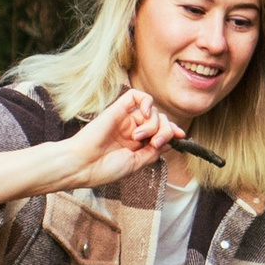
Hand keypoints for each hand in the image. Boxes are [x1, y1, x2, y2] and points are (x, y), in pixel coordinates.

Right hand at [65, 84, 179, 189]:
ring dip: (153, 124)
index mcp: (137, 145)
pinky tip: (143, 114)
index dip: (173, 132)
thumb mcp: (137, 164)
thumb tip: (172, 140)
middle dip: (165, 130)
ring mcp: (125, 119)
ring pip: (152, 110)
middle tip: (156, 142)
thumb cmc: (105, 169)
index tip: (181, 136)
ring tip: (138, 137)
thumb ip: (154, 151)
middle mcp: (132, 130)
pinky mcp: (117, 109)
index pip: (161, 131)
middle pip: (160, 120)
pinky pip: (137, 96)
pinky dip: (146, 102)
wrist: (83, 165)